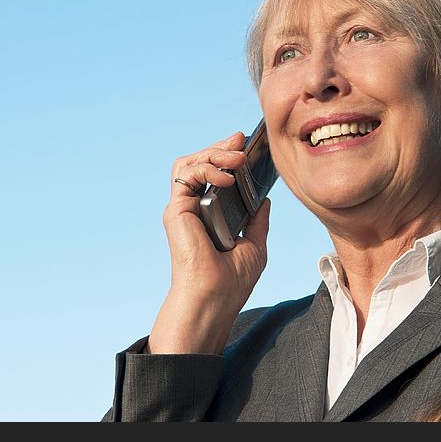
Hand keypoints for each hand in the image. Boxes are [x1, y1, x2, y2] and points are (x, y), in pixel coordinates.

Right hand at [147, 131, 270, 354]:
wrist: (214, 301)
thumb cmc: (231, 283)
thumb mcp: (254, 246)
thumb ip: (256, 221)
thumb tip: (264, 200)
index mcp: (208, 217)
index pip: (212, 175)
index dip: (226, 157)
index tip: (246, 147)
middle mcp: (192, 210)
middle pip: (199, 163)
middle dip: (220, 147)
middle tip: (241, 140)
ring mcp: (182, 209)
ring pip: (189, 163)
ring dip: (214, 152)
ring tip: (237, 156)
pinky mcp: (176, 211)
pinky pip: (188, 175)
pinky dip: (208, 167)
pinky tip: (229, 175)